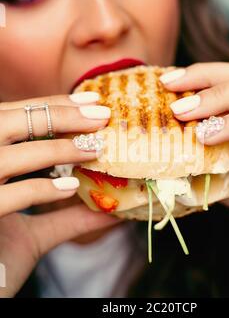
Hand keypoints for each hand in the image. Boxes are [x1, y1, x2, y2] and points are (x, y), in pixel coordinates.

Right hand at [0, 92, 120, 296]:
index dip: (55, 105)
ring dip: (57, 149)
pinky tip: (72, 187)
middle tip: (102, 116)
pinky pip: (4, 196)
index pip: (17, 117)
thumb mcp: (36, 232)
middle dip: (60, 115)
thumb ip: (70, 218)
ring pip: (7, 155)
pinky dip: (40, 189)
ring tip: (95, 148)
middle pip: (10, 122)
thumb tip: (112, 209)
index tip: (93, 103)